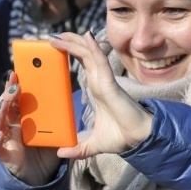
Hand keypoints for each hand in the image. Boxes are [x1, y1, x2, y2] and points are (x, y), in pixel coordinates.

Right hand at [0, 71, 61, 185]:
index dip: (13, 86)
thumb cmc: (47, 149)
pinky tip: (0, 136)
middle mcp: (10, 126)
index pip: (14, 98)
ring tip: (6, 104)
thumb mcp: (56, 131)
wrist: (43, 175)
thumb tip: (71, 100)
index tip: (16, 73)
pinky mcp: (6, 157)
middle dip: (6, 95)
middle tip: (15, 85)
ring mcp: (6, 141)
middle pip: (3, 107)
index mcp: (21, 117)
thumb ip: (60, 119)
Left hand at [49, 33, 153, 159]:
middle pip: (84, 54)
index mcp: (97, 89)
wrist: (138, 140)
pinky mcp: (110, 84)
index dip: (71, 52)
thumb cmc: (122, 137)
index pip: (83, 64)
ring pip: (89, 54)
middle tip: (52, 36)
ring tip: (57, 36)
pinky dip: (92, 48)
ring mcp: (105, 80)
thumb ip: (78, 148)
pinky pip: (100, 61)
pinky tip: (85, 37)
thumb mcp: (93, 144)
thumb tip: (61, 153)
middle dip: (69, 42)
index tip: (55, 46)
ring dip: (74, 42)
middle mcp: (100, 81)